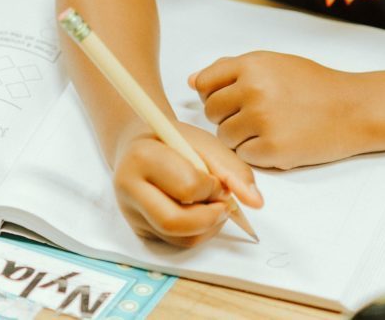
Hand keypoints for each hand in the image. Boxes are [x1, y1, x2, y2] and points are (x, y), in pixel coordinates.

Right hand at [112, 119, 262, 246]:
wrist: (141, 145)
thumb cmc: (175, 141)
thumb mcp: (204, 143)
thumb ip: (232, 169)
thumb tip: (256, 202)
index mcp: (143, 157)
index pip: (186, 186)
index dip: (212, 187)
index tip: (219, 180)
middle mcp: (129, 189)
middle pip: (174, 222)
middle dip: (210, 217)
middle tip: (224, 205)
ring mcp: (131, 214)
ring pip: (178, 239)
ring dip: (208, 227)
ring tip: (215, 205)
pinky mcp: (139, 231)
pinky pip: (176, 244)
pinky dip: (199, 233)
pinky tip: (202, 212)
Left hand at [191, 51, 363, 168]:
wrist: (353, 108)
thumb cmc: (314, 84)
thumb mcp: (274, 63)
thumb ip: (232, 69)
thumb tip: (192, 81)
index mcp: (252, 64)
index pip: (206, 83)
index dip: (214, 94)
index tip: (231, 98)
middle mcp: (253, 89)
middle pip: (211, 112)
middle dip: (227, 116)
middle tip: (257, 115)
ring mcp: (261, 121)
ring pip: (224, 136)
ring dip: (240, 137)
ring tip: (270, 127)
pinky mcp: (271, 150)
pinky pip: (242, 155)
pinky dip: (256, 153)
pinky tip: (279, 140)